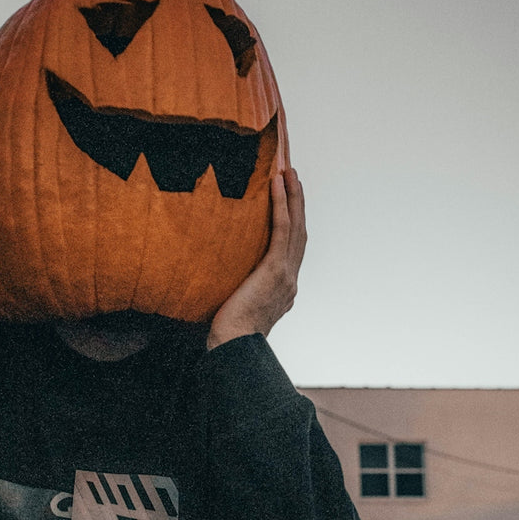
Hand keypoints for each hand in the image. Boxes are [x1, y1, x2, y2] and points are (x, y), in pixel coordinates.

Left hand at [206, 167, 306, 348]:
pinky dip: (281, 205)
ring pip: (296, 227)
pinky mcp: (275, 271)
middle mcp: (290, 280)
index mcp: (283, 289)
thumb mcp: (235, 307)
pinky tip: (277, 184)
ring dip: (294, 196)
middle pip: (299, 232)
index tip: (289, 201)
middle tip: (292, 175)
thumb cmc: (227, 335)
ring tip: (288, 171)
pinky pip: (282, 231)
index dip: (293, 222)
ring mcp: (286, 275)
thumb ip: (236, 289)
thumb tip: (219, 278)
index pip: (292, 249)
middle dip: (298, 202)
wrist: (233, 348)